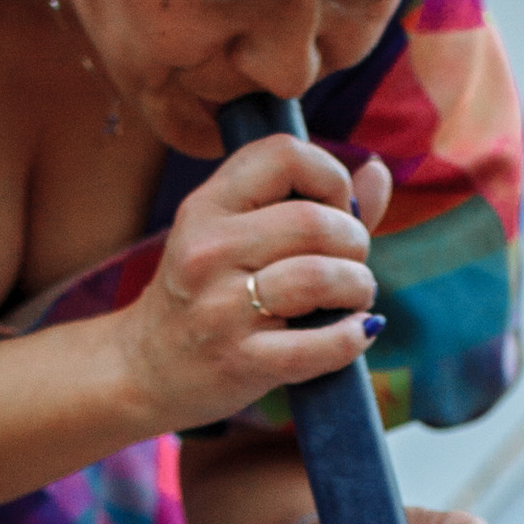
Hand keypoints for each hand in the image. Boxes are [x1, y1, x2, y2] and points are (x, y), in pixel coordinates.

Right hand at [122, 136, 395, 432]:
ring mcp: (219, 308)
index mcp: (207, 205)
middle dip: (354, 241)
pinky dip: (352, 338)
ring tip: (353, 299)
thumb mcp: (238, 236)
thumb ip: (313, 203)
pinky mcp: (239, 360)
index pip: (285, 154)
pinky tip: (357, 333)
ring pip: (320, 277)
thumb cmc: (207, 295)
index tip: (335, 209)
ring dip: (358, 287)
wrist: (145, 369)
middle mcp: (207, 249)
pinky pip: (317, 346)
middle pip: (315, 221)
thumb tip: (378, 172)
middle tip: (349, 264)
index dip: (330, 176)